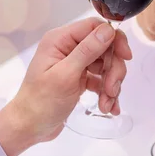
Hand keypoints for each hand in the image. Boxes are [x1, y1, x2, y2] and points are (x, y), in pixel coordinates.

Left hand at [0, 18, 131, 155]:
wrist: (29, 128)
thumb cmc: (40, 102)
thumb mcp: (65, 75)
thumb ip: (87, 51)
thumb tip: (108, 30)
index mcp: (60, 40)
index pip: (95, 27)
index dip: (114, 40)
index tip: (126, 56)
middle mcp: (68, 48)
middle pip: (105, 48)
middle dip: (113, 69)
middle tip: (112, 89)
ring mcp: (75, 64)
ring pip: (106, 65)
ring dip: (111, 85)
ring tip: (107, 104)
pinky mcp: (80, 78)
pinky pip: (101, 79)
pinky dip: (107, 93)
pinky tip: (108, 107)